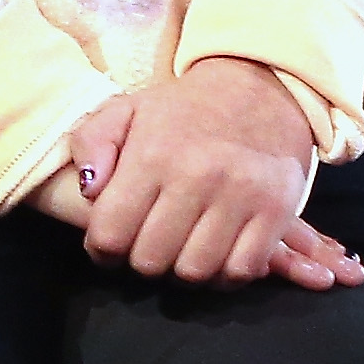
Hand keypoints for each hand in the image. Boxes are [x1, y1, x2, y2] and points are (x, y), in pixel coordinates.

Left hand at [61, 100, 363, 291]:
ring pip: (196, 272)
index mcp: (153, 154)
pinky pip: (242, 271)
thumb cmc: (183, 110)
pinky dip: (223, 274)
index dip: (102, 251)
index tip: (109, 245)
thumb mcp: (125, 110)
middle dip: (140, 262)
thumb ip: (91, 144)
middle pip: (151, 261)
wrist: (257, 88)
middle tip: (146, 246)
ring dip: (181, 272)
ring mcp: (240, 195)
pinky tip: (214, 254)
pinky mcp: (276, 210)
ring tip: (179, 251)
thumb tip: (88, 191)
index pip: (111, 234)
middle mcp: (197, 176)